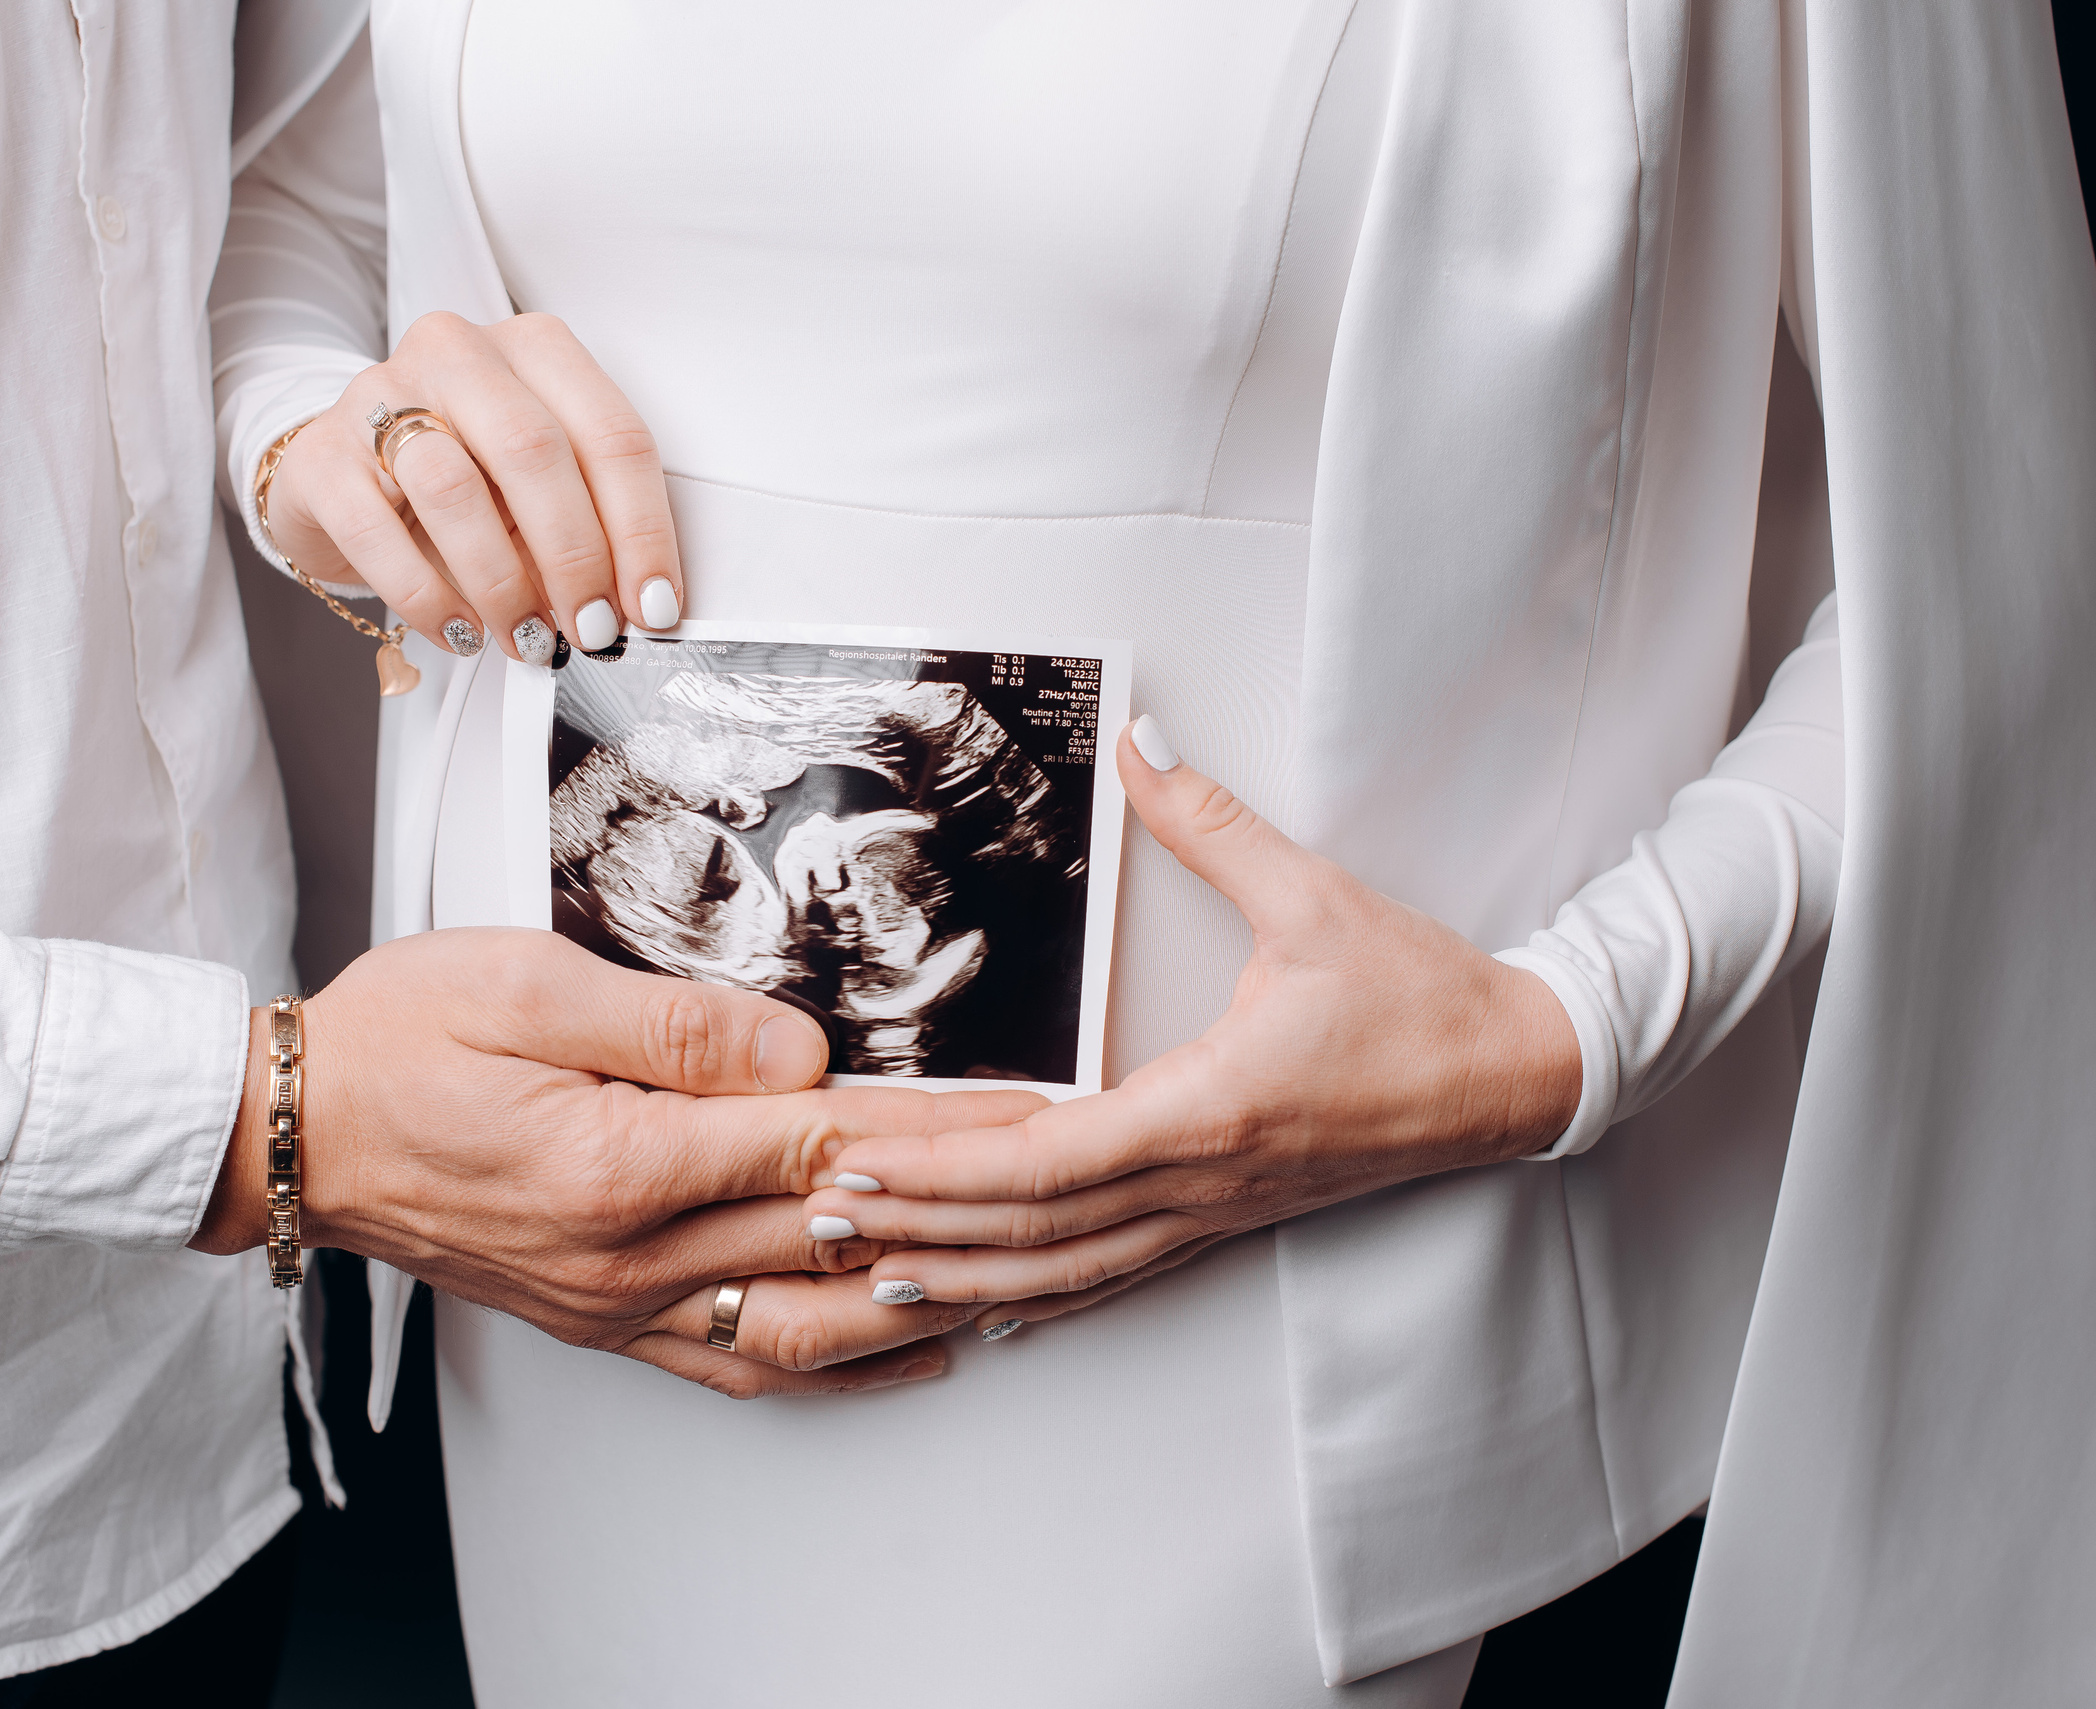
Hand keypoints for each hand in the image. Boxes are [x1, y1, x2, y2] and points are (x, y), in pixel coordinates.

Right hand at [192, 928, 1041, 1395]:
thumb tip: (799, 1054)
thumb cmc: (397, 1041)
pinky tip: (892, 1354)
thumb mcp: (527, 983)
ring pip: (803, 1323)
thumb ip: (677, 1022)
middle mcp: (629, 1252)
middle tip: (1051, 1180)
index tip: (1028, 1113)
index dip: (939, 1129)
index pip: (823, 1144)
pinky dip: (827, 1365)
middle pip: (832, 1234)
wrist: (293, 1132)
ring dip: (912, 1304)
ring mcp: (615, 1300)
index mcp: (622, 1159)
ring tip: (1008, 1278)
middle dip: (954, 1210)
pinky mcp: (599, 1318)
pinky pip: (736, 1361)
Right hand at [260, 311, 679, 661]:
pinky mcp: (321, 455)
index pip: (610, 434)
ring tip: (528, 639)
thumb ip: (584, 526)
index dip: (640, 529)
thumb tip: (628, 608)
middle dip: (574, 557)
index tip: (652, 606)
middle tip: (591, 630)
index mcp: (533, 350)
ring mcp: (379, 396)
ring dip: (503, 583)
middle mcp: (458, 353)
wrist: (342, 476)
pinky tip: (460, 632)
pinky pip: (376, 531)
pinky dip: (426, 596)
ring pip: (454, 487)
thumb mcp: (535, 490)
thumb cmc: (460, 480)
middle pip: (533, 451)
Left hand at [799, 715, 1581, 1327]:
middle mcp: (1202, 1178)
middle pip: (1034, 1229)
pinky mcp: (1229, 1216)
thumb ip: (1215, 824)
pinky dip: (1042, 1289)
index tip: (859, 1162)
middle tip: (820, 1216)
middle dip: (919, 1227)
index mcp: (1210, 1107)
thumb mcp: (1317, 896)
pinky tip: (990, 1300)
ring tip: (873, 1274)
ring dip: (967, 1274)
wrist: (1519, 1075)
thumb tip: (1143, 747)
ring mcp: (1215, 1210)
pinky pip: (1118, 1270)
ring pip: (1070, 1269)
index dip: (941, 1172)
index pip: (1046, 1162)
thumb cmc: (1424, 998)